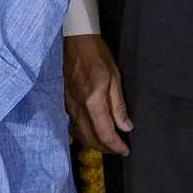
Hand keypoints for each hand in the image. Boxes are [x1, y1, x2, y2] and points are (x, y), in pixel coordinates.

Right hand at [63, 34, 130, 154]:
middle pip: (90, 139)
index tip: (126, 150)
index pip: (104, 133)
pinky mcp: (66, 103)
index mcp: (92, 102)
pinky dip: (85, 135)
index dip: (116, 145)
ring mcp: (69, 106)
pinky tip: (93, 133)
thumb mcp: (115, 78)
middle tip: (120, 150)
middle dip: (106, 148)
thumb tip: (126, 127)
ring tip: (109, 144)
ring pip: (80, 135)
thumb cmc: (98, 57)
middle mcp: (78, 108)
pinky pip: (74, 126)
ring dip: (95, 144)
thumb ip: (119, 106)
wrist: (76, 43)